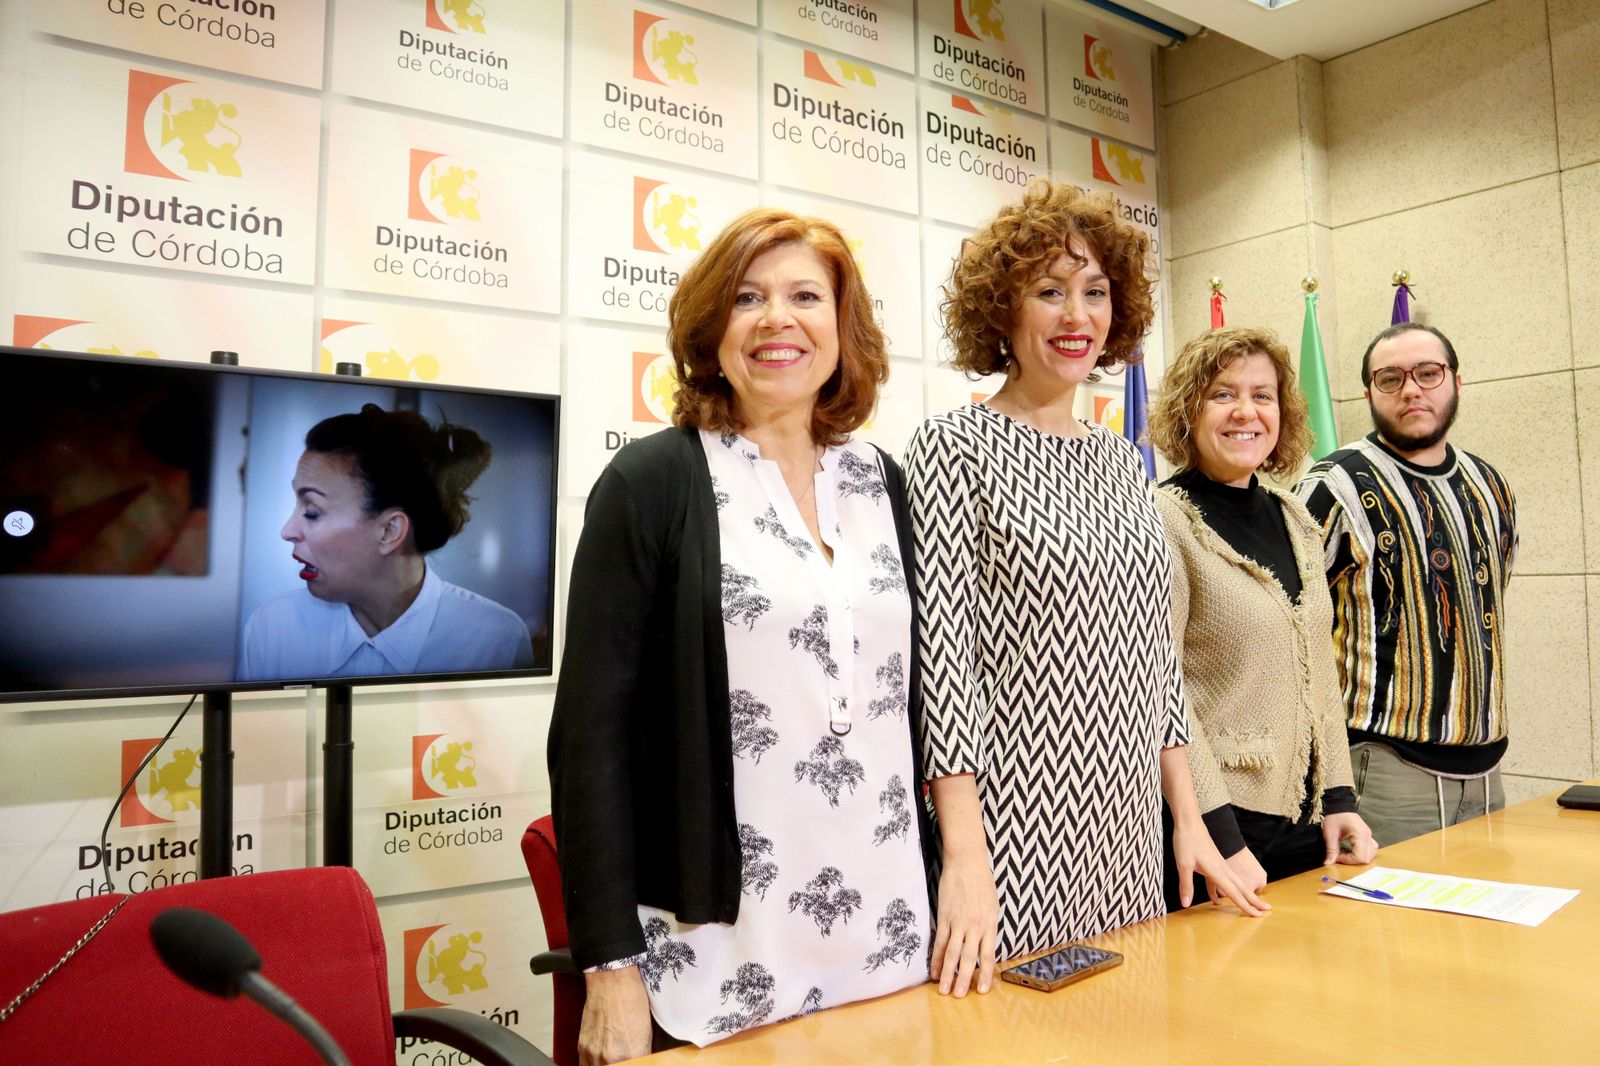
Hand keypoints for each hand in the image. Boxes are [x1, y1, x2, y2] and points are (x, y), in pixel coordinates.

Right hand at [579, 967, 651, 1065]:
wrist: (611, 981)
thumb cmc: (631, 1000)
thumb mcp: (646, 1033)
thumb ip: (641, 1055)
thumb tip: (639, 1062)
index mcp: (632, 1055)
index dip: (636, 1064)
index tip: (634, 1061)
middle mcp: (610, 1058)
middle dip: (620, 1064)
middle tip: (622, 1058)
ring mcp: (593, 1054)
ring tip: (611, 1059)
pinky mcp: (582, 1047)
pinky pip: (585, 1065)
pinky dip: (593, 1064)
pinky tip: (600, 1060)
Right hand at [930, 854, 998, 996]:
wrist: (966, 862)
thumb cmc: (982, 882)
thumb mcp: (993, 906)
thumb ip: (989, 926)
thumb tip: (984, 944)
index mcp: (990, 924)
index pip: (989, 956)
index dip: (985, 974)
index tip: (981, 990)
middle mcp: (976, 927)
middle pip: (969, 959)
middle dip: (964, 980)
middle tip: (959, 997)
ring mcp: (959, 922)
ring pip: (953, 954)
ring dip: (948, 974)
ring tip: (944, 990)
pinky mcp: (945, 917)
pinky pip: (940, 941)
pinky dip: (937, 957)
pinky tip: (934, 970)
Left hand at [1170, 818, 1268, 915]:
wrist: (1189, 821)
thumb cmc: (1187, 841)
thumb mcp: (1183, 864)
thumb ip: (1186, 885)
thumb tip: (1186, 904)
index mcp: (1217, 871)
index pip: (1234, 893)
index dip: (1245, 906)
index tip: (1257, 915)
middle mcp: (1222, 868)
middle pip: (1241, 888)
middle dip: (1254, 900)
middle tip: (1267, 910)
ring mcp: (1219, 864)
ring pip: (1235, 883)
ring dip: (1243, 894)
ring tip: (1251, 904)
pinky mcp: (1214, 861)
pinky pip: (1222, 879)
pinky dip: (1222, 890)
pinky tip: (1215, 899)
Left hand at [1323, 812, 1376, 865]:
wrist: (1337, 804)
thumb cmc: (1333, 815)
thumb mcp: (1329, 833)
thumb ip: (1331, 850)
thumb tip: (1329, 863)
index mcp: (1360, 834)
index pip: (1360, 857)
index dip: (1348, 860)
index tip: (1336, 857)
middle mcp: (1367, 835)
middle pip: (1367, 858)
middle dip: (1353, 860)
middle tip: (1340, 856)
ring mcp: (1369, 835)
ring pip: (1371, 854)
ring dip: (1359, 857)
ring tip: (1346, 853)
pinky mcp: (1366, 834)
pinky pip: (1370, 848)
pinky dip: (1363, 852)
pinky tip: (1352, 850)